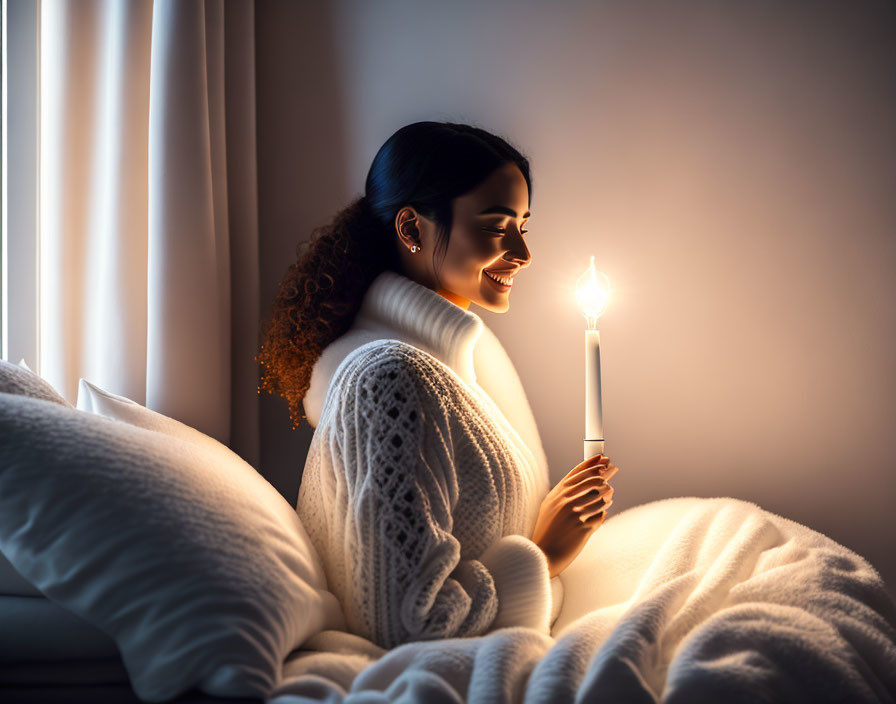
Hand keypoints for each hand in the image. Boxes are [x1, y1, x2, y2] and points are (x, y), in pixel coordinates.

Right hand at [531, 453, 618, 577]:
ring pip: (600, 496)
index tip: (603, 458)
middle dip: (605, 472)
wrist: (543, 554)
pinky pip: (600, 515)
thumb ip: (565, 493)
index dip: (592, 463)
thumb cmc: (548, 530)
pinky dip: (602, 512)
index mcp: (557, 493)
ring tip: (610, 493)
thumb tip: (586, 482)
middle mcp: (565, 501)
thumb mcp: (550, 506)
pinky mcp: (583, 528)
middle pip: (592, 480)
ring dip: (608, 493)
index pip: (577, 472)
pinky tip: (602, 512)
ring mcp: (574, 514)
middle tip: (614, 468)